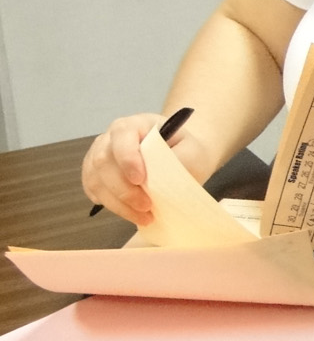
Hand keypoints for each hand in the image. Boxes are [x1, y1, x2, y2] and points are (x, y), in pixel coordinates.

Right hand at [81, 113, 209, 224]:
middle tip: (147, 206)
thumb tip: (159, 178)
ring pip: (95, 179)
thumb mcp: (193, 152)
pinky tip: (128, 211)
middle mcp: (112, 137)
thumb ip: (177, 160)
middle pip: (103, 161)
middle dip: (123, 189)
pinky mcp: (95, 173)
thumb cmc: (186, 152)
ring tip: (143, 216)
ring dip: (117, 202)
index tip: (140, 180)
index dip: (127, 158)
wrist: (181, 157)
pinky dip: (109, 204)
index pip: (123, 135)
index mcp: (137, 124)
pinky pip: (92, 190)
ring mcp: (99, 154)